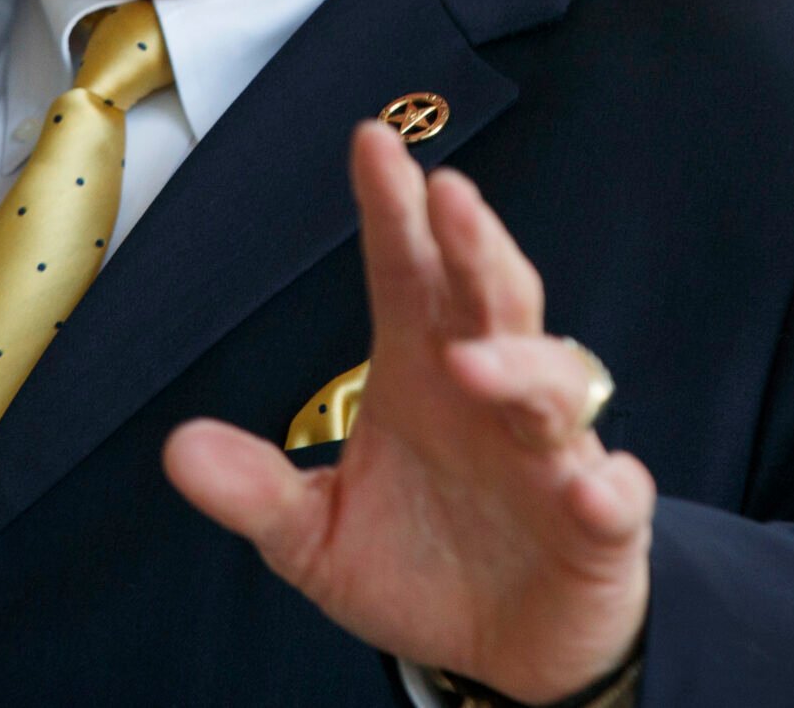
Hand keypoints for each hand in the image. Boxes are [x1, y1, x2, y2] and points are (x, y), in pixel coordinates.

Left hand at [163, 120, 653, 701]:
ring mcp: (550, 453)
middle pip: (489, 298)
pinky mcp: (597, 525)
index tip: (371, 141)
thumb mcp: (315, 533)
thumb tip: (178, 449)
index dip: (392, 208)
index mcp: (421, 371)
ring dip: (518, 364)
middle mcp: (489, 393)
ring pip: (552, 381)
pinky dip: (606, 487)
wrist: (502, 651)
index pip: (406, 272)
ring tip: (472, 363)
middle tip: (448, 196)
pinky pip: (614, 495)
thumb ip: (256, 490)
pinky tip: (586, 486)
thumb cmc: (420, 565)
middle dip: (472, 245)